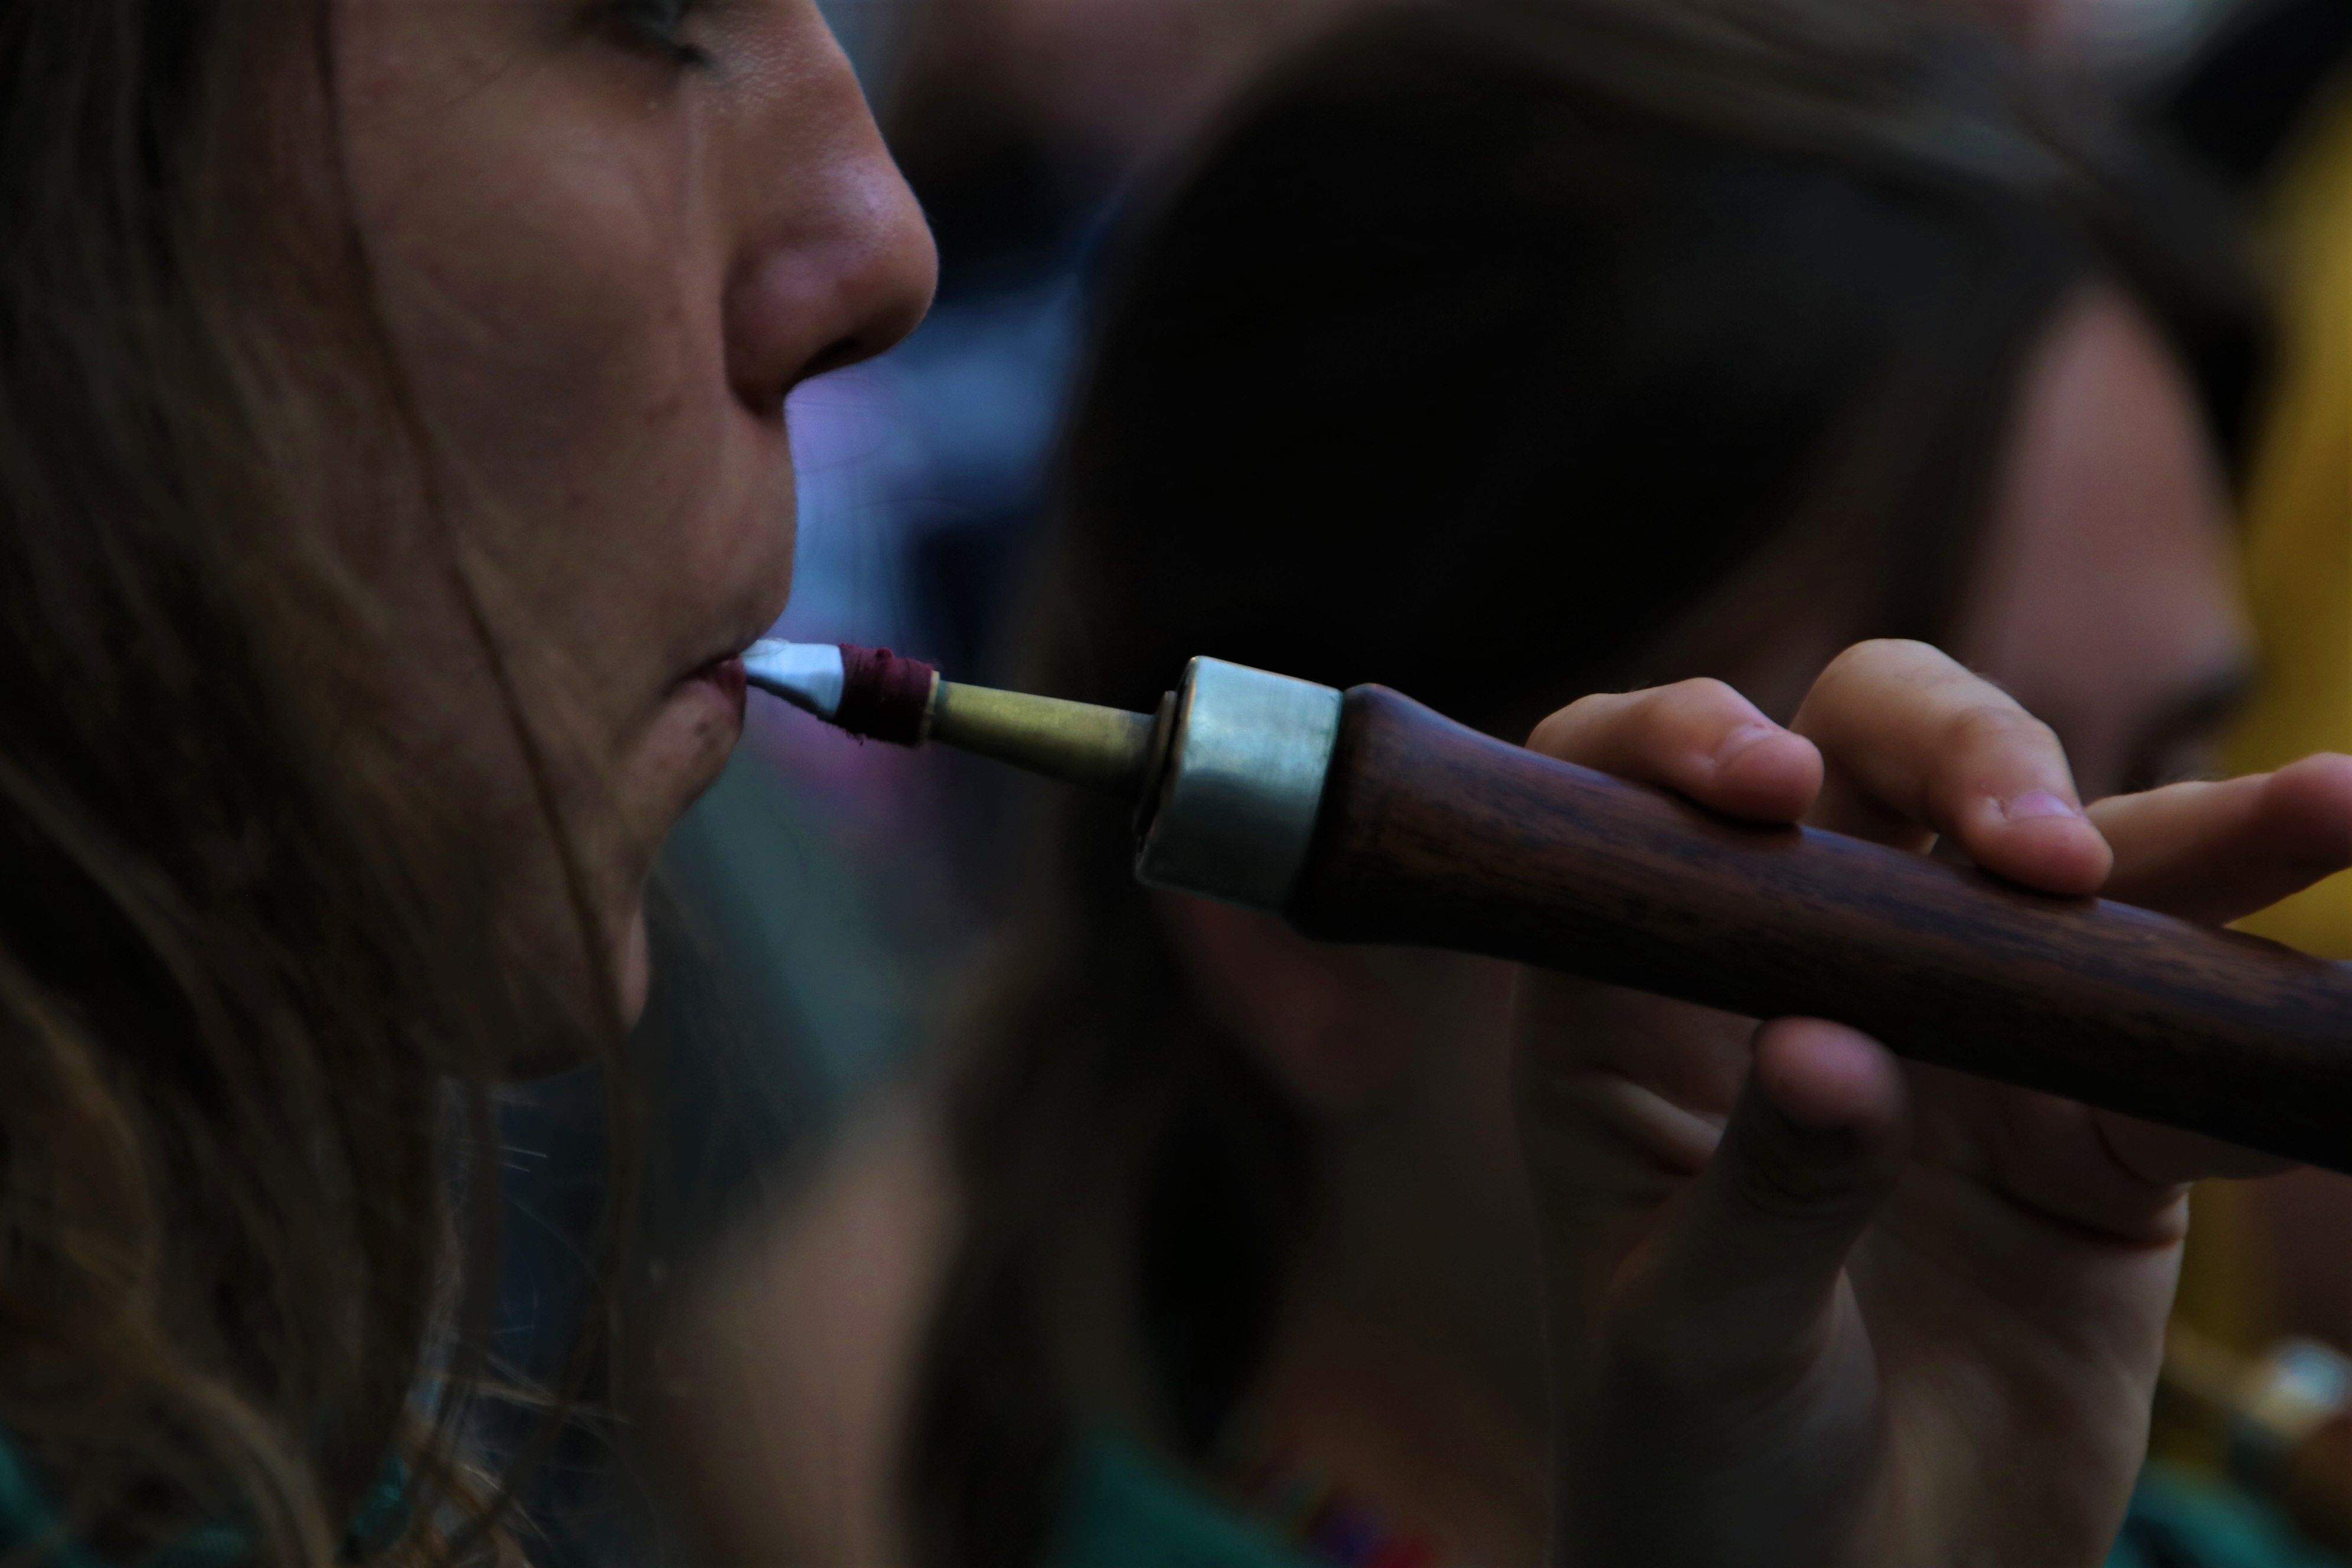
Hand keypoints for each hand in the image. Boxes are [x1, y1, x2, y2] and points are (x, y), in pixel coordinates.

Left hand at [1512, 639, 2351, 1567]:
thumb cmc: (1694, 1474)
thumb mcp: (1694, 1344)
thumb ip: (1765, 1198)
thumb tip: (1836, 1048)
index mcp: (1638, 1003)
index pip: (1640, 797)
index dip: (1688, 742)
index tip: (1771, 792)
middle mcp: (1795, 973)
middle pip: (1871, 767)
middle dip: (1959, 755)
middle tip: (2032, 852)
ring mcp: (1954, 1034)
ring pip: (2063, 876)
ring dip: (2188, 835)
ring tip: (2324, 806)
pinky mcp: (2089, 1127)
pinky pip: (2185, 1044)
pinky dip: (2274, 1005)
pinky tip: (2346, 990)